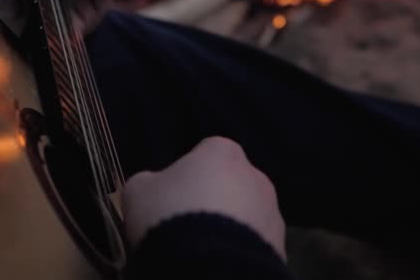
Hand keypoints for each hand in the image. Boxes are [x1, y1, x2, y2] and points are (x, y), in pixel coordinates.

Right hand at [122, 137, 286, 259]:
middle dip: (213, 201)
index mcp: (222, 152)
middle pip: (230, 184)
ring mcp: (273, 213)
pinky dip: (239, 252)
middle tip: (186, 226)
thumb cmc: (169, 215)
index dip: (187, 174)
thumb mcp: (138, 191)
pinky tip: (218, 264)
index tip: (172, 197)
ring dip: (229, 228)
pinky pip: (255, 246)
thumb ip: (150, 182)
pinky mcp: (281, 248)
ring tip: (203, 250)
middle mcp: (255, 176)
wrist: (207, 267)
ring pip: (246, 216)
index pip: (205, 153)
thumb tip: (154, 186)